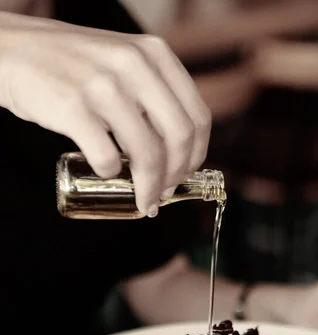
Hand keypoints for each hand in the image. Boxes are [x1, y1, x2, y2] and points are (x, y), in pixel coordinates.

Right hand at [0, 12, 210, 214]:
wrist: (13, 51)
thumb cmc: (72, 65)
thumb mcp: (123, 61)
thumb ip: (152, 93)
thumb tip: (177, 149)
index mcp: (155, 55)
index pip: (197, 116)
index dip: (196, 155)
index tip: (184, 174)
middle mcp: (134, 66)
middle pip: (179, 138)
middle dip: (176, 176)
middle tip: (164, 192)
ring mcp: (103, 86)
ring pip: (147, 154)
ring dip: (149, 187)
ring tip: (143, 199)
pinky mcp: (73, 108)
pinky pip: (107, 158)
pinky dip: (110, 173)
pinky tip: (106, 172)